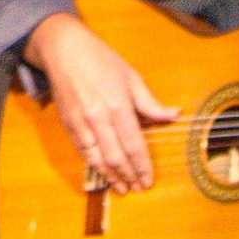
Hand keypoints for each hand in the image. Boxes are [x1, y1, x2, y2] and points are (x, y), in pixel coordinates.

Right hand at [29, 12, 182, 196]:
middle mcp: (98, 117)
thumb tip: (174, 114)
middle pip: (116, 157)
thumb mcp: (131, 77)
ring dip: (111, 177)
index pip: (134, 145)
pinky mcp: (69, 124)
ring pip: (98, 159)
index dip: (142, 166)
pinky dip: (94, 166)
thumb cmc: (100, 59)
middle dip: (129, 176)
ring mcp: (81, 122)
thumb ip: (150, 103)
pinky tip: (103, 174)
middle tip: (138, 188)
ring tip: (123, 188)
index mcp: (118, 105)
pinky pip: (83, 151)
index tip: (149, 180)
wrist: (64, 49)